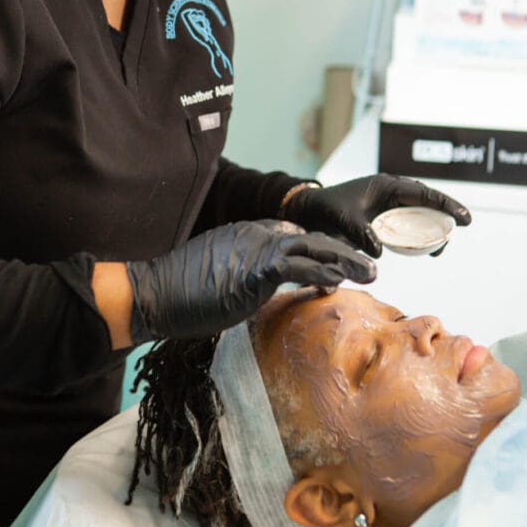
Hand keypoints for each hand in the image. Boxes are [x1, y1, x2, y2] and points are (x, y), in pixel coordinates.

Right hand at [126, 220, 376, 341]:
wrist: (156, 292)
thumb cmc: (180, 292)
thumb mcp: (218, 277)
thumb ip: (242, 277)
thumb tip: (253, 292)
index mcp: (247, 234)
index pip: (294, 235)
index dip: (321, 249)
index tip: (339, 262)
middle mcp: (256, 235)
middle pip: (311, 238)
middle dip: (342, 251)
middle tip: (368, 265)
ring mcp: (257, 248)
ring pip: (314, 249)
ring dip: (346, 261)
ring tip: (370, 272)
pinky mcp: (258, 269)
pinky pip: (301, 269)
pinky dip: (324, 274)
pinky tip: (340, 282)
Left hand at [283, 175, 471, 257]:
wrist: (311, 210)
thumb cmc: (327, 209)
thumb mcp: (344, 220)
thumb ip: (362, 233)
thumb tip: (381, 251)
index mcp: (386, 186)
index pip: (423, 193)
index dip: (445, 204)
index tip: (464, 216)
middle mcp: (391, 192)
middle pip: (426, 200)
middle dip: (446, 212)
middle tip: (464, 225)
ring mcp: (388, 204)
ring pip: (419, 212)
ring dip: (433, 226)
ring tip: (443, 245)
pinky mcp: (383, 216)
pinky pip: (407, 223)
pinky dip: (418, 234)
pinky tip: (426, 249)